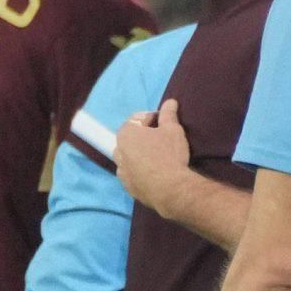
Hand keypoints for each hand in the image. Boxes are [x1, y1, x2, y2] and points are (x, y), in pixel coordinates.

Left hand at [114, 99, 193, 222]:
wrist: (170, 189)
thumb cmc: (169, 154)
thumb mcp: (172, 129)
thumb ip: (168, 114)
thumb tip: (170, 101)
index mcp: (125, 134)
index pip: (138, 119)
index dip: (153, 119)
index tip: (165, 123)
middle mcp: (118, 151)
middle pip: (131, 139)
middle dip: (144, 137)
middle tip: (162, 140)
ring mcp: (121, 171)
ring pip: (130, 157)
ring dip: (141, 154)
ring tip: (159, 157)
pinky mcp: (127, 186)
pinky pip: (133, 173)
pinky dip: (141, 170)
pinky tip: (155, 172)